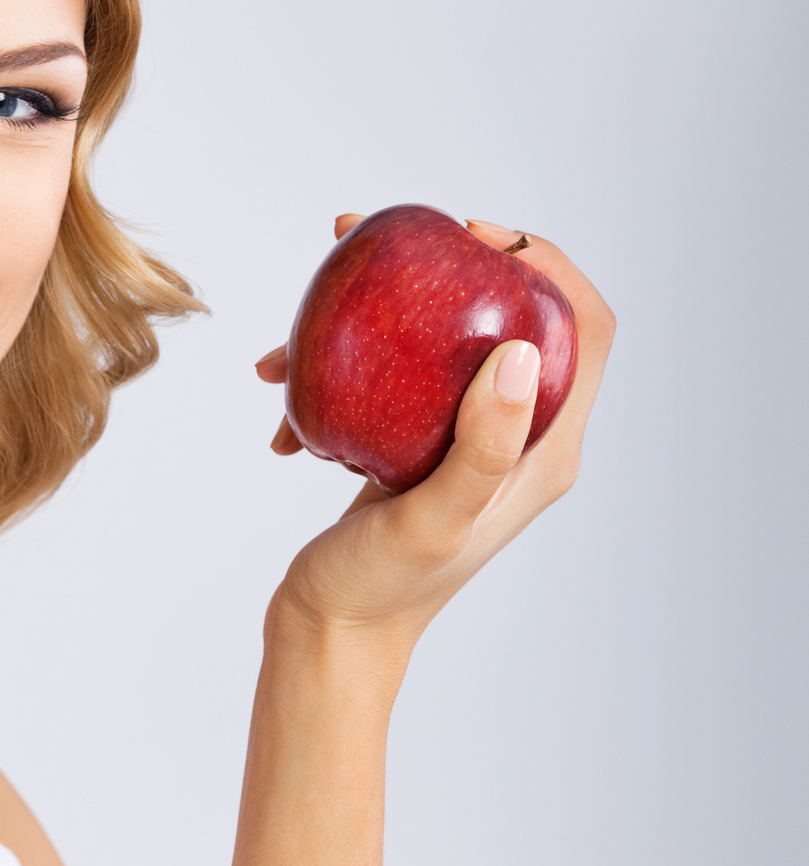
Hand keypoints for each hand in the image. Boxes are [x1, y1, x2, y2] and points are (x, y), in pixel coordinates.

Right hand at [254, 213, 615, 646]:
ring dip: (365, 322)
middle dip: (440, 268)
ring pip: (434, 341)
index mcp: (545, 447)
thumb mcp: (436, 517)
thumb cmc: (384, 586)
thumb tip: (519, 351)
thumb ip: (484, 444)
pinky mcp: (415, 444)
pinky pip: (387, 378)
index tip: (474, 236)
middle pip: (507, 314)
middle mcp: (516, 434)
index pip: (584, 326)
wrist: (331, 630)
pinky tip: (281, 395)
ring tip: (288, 338)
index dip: (547, 263)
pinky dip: (333, 371)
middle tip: (367, 243)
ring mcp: (463, 437)